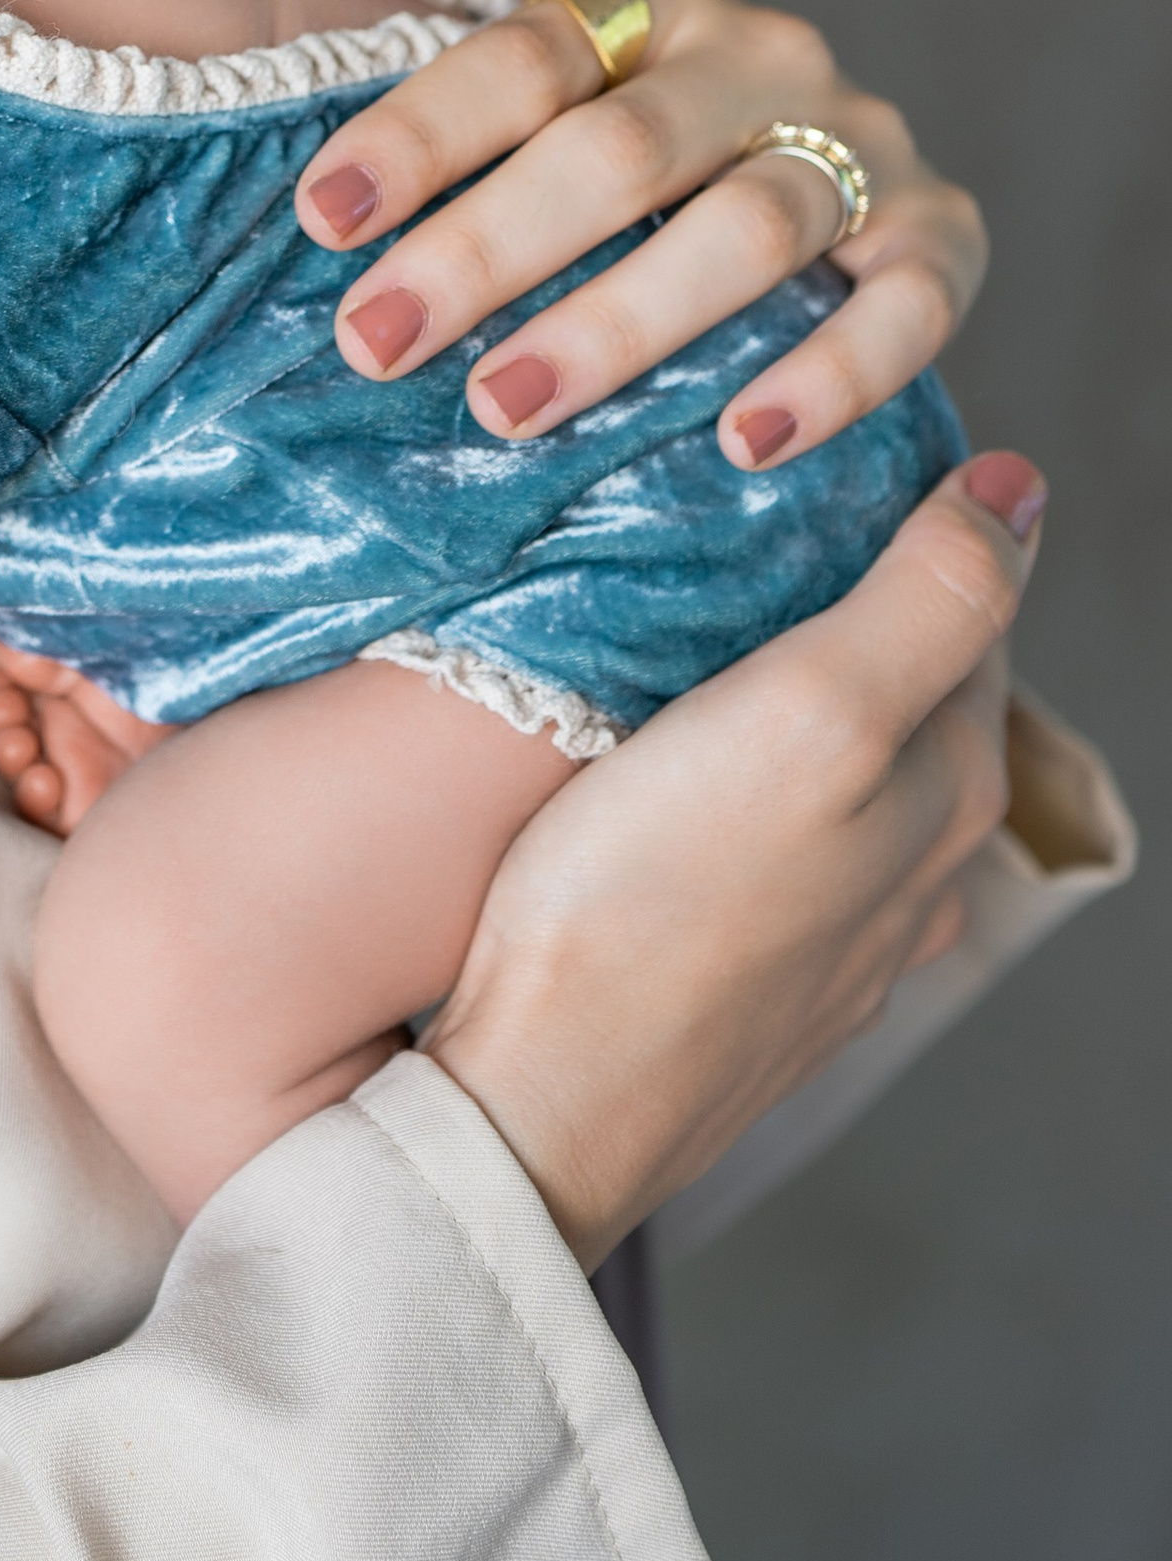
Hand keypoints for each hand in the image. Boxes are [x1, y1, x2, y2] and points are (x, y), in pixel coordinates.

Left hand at [270, 0, 986, 468]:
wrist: (817, 151)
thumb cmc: (627, 97)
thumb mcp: (529, 14)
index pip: (522, 53)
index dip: (420, 131)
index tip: (322, 213)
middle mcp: (757, 55)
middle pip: (620, 149)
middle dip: (488, 248)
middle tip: (376, 337)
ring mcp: (856, 142)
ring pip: (746, 227)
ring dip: (622, 322)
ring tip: (505, 405)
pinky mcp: (940, 236)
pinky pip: (906, 307)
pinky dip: (833, 374)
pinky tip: (744, 439)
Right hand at [423, 450, 1041, 1267]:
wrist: (541, 1101)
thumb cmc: (654, 897)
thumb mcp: (811, 709)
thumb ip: (926, 600)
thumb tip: (1020, 490)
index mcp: (948, 791)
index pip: (969, 610)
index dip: (900, 519)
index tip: (806, 459)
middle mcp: (915, 873)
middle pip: (906, 691)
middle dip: (840, 606)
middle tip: (729, 522)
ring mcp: (832, 942)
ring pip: (836, 775)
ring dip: (785, 701)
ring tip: (684, 630)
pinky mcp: (743, 984)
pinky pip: (767, 848)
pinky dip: (737, 785)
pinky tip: (663, 769)